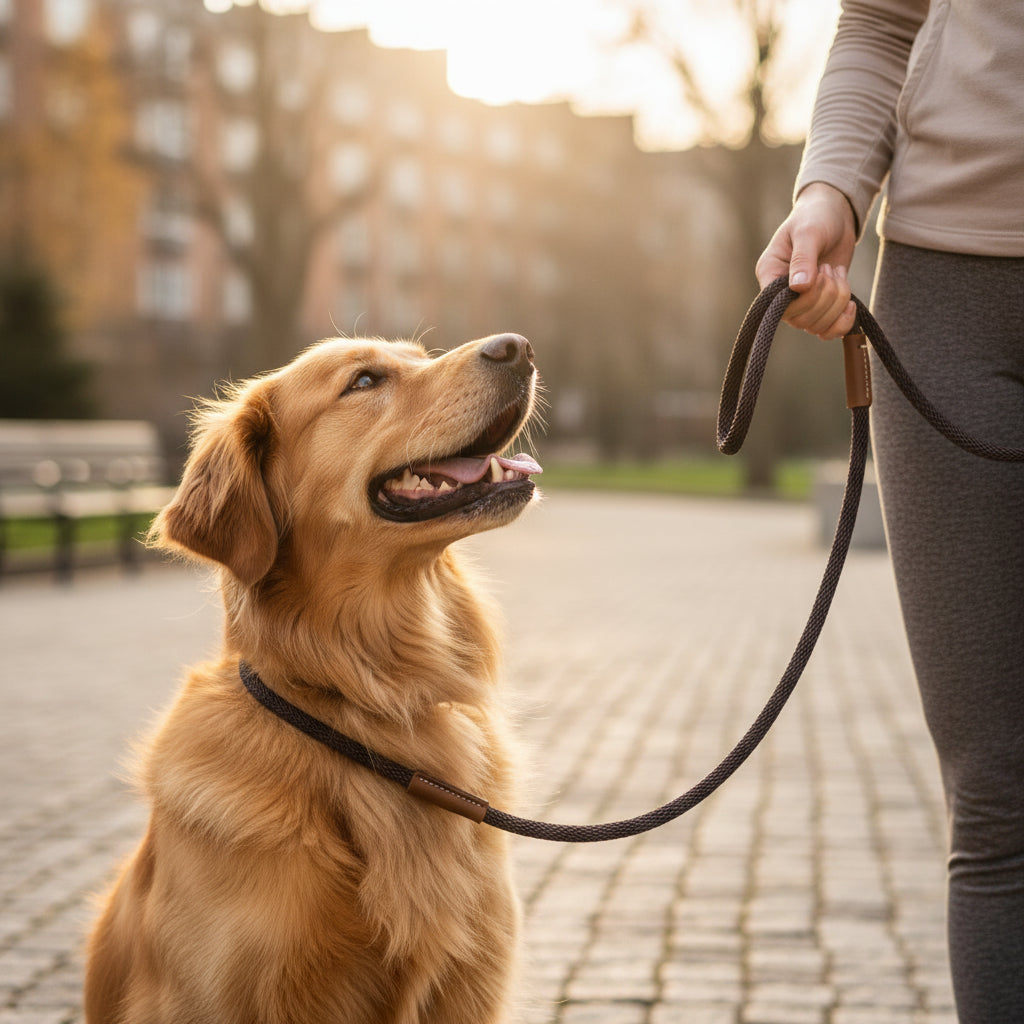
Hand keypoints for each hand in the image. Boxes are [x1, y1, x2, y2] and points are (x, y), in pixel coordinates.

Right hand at [756, 182, 857, 339]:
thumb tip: (799, 287)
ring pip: (816, 326)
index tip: (820, 270)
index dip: (806, 297)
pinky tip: (851, 303)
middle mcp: (781, 295)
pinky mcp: (820, 306)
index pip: (780, 306)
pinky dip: (843, 323)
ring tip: (837, 274)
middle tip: (830, 268)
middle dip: (826, 296)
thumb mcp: (808, 232)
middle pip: (801, 320)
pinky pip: (828, 331)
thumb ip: (803, 259)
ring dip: (837, 303)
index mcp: (769, 275)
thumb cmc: (816, 217)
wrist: (834, 214)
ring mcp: (801, 303)